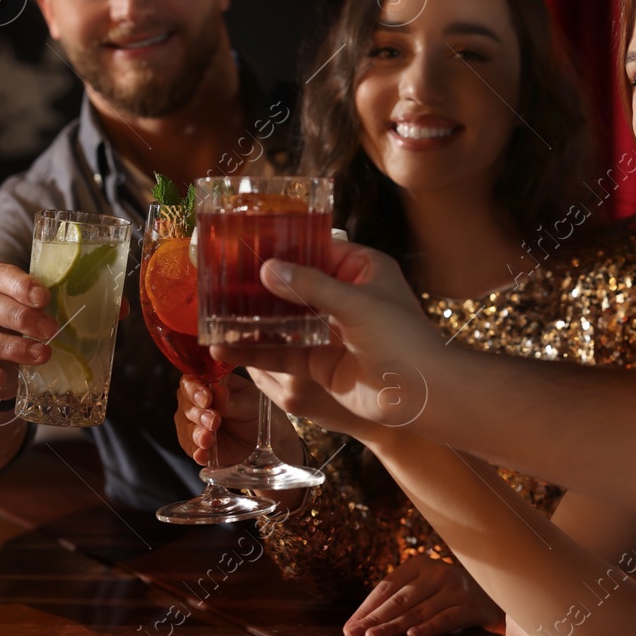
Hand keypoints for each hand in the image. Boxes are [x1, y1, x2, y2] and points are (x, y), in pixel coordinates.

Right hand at [0, 260, 56, 400]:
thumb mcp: (23, 306)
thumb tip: (67, 305)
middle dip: (22, 318)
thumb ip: (36, 302)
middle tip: (51, 329)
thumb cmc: (12, 324)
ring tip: (42, 354)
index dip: (19, 285)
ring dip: (12, 347)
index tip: (43, 298)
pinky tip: (0, 377)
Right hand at [176, 374, 260, 466]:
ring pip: (186, 429)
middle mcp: (195, 404)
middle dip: (198, 415)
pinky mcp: (197, 446)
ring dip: (196, 435)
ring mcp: (194, 425)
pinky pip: (192, 449)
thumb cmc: (256, 410)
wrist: (265, 436)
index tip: (206, 399)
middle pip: (186, 407)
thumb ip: (230, 400)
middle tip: (213, 421)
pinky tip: (203, 454)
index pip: (190, 383)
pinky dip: (198, 452)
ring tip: (208, 440)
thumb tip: (218, 389)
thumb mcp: (248, 403)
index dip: (194, 390)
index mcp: (207, 384)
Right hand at [210, 242, 443, 428]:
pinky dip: (254, 350)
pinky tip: (225, 348)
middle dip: (258, 284)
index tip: (245, 240)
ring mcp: (330, 330)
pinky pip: (281, 352)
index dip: (283, 244)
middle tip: (217, 277)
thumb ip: (311, 286)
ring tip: (211, 313)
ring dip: (250, 319)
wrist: (425, 395)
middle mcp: (345, 296)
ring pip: (282, 320)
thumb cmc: (403, 340)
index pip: (316, 247)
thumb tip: (268, 269)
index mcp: (363, 270)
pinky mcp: (320, 362)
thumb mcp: (356, 304)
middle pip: (294, 284)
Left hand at [343, 556, 502, 635]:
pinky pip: (444, 619)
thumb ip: (399, 598)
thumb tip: (361, 623)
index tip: (350, 627)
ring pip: (419, 610)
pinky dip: (427, 628)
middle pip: (400, 598)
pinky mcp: (470, 605)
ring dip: (393, 626)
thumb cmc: (448, 593)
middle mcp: (438, 571)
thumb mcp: (424, 586)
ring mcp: (456, 588)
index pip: (387, 586)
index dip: (367, 607)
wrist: (494, 595)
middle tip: (354, 635)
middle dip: (374, 619)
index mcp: (420, 563)